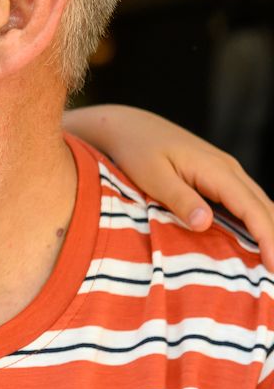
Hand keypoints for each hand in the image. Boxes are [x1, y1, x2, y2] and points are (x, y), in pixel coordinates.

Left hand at [65, 104, 273, 267]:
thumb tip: (205, 224)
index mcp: (216, 170)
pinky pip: (246, 201)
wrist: (128, 126)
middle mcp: (229, 169)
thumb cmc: (136, 150)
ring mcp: (226, 171)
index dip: (268, 238)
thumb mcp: (152, 175)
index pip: (253, 209)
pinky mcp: (218, 176)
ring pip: (260, 204)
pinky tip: (257, 240)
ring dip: (270, 231)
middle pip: (265, 207)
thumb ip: (179, 199)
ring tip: (272, 262)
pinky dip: (256, 221)